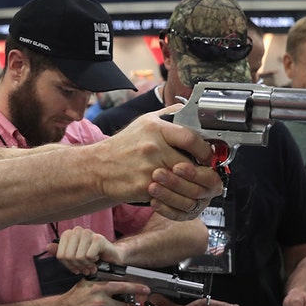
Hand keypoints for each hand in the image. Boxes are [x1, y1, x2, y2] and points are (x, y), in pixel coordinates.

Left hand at [46, 226, 120, 275]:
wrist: (111, 257)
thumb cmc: (91, 256)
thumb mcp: (73, 257)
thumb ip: (60, 252)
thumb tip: (47, 247)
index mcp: (68, 234)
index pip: (60, 255)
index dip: (68, 266)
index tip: (76, 268)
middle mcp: (77, 231)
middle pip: (69, 256)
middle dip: (78, 266)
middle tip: (85, 268)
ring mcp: (88, 233)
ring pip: (79, 257)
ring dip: (86, 265)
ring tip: (91, 265)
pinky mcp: (98, 238)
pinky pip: (89, 256)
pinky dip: (93, 262)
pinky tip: (97, 260)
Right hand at [94, 108, 222, 220]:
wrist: (98, 166)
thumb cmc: (124, 145)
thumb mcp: (145, 121)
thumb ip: (170, 115)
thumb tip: (193, 111)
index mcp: (155, 128)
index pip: (191, 138)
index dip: (205, 149)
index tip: (207, 155)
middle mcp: (152, 147)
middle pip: (189, 164)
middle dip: (200, 172)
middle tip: (203, 174)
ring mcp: (148, 168)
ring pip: (182, 182)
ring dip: (190, 186)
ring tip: (190, 184)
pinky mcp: (143, 186)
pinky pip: (169, 194)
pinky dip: (174, 194)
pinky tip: (172, 191)